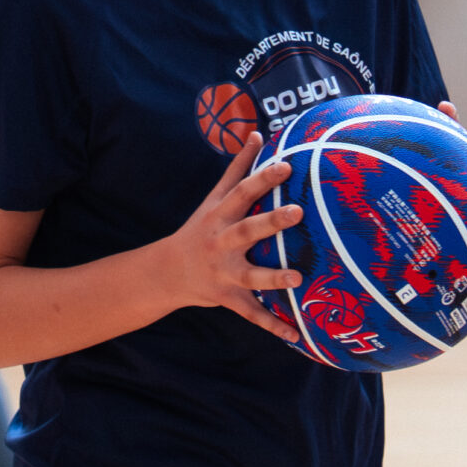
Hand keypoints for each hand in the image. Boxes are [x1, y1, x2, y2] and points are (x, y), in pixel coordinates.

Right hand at [152, 133, 305, 342]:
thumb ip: (238, 166)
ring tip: (298, 276)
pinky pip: (253, 314)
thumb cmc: (201, 228)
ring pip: (251, 276)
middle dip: (271, 222)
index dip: (263, 177)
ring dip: (273, 278)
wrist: (167, 272)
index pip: (243, 191)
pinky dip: (274, 326)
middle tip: (297, 211)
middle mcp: (221, 243)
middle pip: (247, 230)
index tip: (287, 165)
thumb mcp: (215, 197)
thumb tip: (257, 132)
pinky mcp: (229, 297)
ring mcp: (224, 273)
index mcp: (220, 215)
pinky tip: (296, 334)